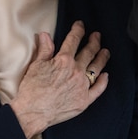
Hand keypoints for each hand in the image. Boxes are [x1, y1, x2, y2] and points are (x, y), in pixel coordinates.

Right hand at [8, 22, 108, 138]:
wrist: (33, 112)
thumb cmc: (31, 90)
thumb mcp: (36, 65)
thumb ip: (44, 49)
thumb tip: (45, 35)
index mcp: (64, 60)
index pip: (73, 40)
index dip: (78, 30)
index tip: (80, 25)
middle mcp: (76, 71)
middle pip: (89, 52)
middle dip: (94, 41)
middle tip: (96, 36)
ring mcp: (82, 86)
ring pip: (96, 68)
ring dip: (102, 58)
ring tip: (106, 52)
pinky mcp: (85, 100)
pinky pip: (98, 89)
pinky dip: (103, 81)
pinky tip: (106, 76)